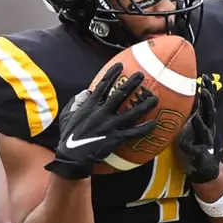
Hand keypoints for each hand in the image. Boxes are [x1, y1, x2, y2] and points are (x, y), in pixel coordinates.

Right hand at [47, 63, 159, 179]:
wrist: (71, 156)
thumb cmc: (69, 136)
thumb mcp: (67, 115)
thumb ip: (76, 102)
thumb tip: (86, 92)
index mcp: (90, 106)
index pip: (103, 85)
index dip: (112, 74)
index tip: (120, 65)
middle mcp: (101, 113)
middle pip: (120, 94)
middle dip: (131, 83)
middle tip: (141, 76)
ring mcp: (109, 126)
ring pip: (131, 113)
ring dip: (144, 105)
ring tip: (154, 99)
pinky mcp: (115, 139)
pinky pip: (132, 133)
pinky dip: (144, 129)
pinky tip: (153, 124)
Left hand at [174, 83, 222, 184]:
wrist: (205, 169)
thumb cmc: (195, 144)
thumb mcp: (193, 126)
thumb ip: (190, 112)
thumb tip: (181, 94)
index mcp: (206, 122)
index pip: (208, 103)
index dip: (208, 90)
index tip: (206, 77)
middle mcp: (208, 130)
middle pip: (209, 113)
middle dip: (207, 101)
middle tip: (204, 90)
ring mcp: (205, 143)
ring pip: (204, 131)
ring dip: (200, 124)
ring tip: (196, 117)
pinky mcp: (199, 156)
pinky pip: (194, 151)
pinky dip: (189, 148)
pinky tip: (183, 144)